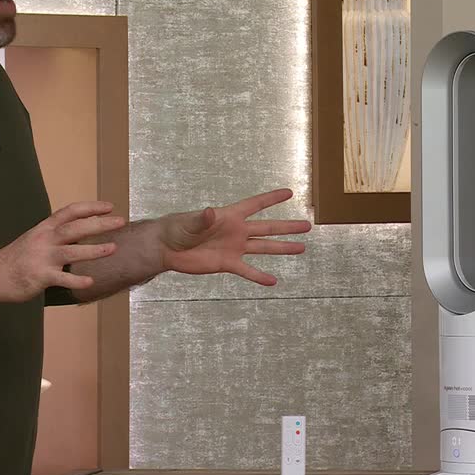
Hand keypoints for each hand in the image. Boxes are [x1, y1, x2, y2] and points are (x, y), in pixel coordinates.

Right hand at [0, 201, 125, 302]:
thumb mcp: (35, 239)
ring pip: (71, 251)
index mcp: (44, 228)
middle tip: (121, 221)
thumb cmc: (17, 258)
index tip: (110, 207)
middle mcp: (44, 239)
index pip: (70, 212)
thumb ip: (57, 235)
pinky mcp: (40, 276)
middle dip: (99, 224)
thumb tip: (84, 231)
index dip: (90, 208)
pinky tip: (90, 281)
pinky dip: (76, 280)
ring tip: (113, 248)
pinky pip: (61, 279)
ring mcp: (42, 258)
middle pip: (75, 228)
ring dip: (93, 250)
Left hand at [157, 188, 310, 285]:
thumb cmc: (176, 229)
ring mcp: (234, 248)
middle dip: (287, 227)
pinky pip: (247, 270)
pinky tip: (273, 281)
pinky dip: (259, 276)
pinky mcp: (228, 263)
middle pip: (267, 228)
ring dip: (282, 248)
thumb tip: (210, 212)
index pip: (255, 205)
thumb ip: (202, 219)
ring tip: (301, 248)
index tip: (289, 193)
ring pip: (263, 248)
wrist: (167, 249)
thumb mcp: (189, 222)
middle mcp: (237, 231)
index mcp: (229, 216)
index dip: (271, 199)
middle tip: (307, 226)